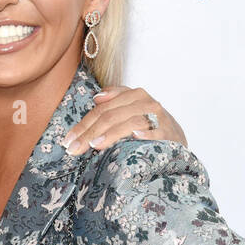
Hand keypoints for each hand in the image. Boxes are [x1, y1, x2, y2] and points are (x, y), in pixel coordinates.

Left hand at [64, 85, 186, 154]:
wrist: (177, 137)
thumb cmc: (148, 124)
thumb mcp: (130, 110)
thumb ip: (113, 102)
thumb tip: (96, 97)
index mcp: (133, 95)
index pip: (101, 109)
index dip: (83, 125)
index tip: (68, 141)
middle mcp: (145, 103)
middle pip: (110, 116)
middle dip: (89, 133)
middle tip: (74, 149)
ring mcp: (158, 117)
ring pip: (129, 123)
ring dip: (111, 134)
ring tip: (94, 145)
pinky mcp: (169, 133)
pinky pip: (156, 132)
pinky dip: (146, 134)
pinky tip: (135, 138)